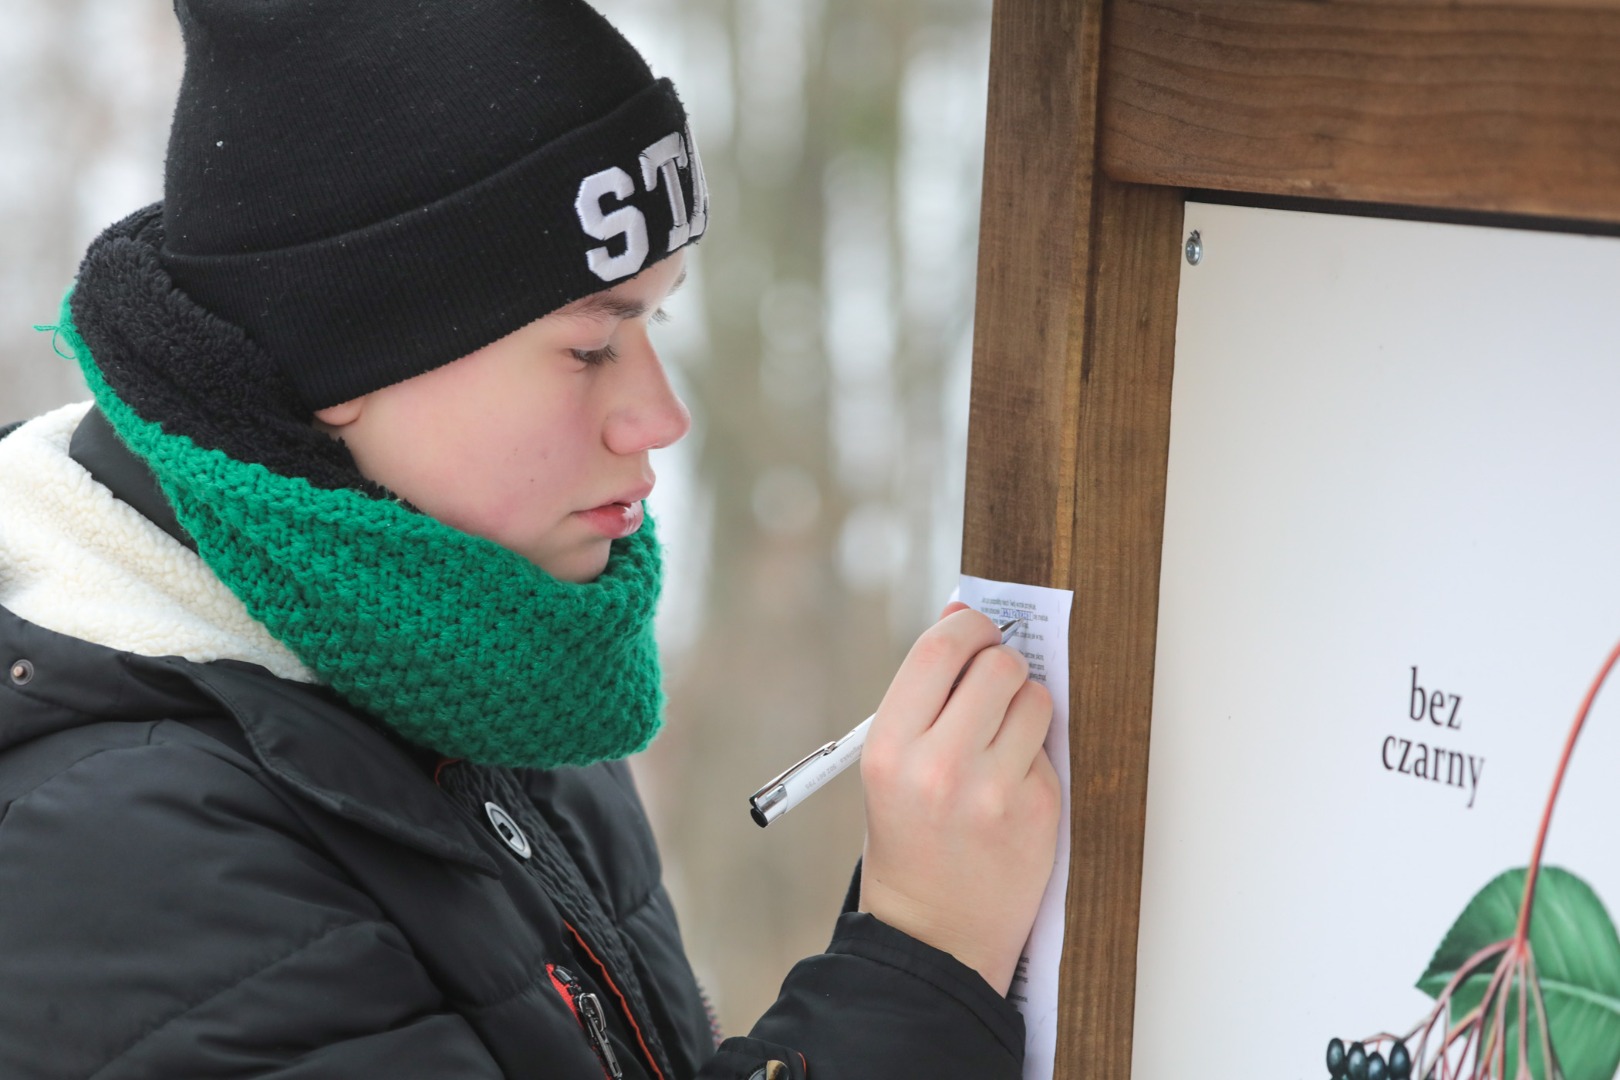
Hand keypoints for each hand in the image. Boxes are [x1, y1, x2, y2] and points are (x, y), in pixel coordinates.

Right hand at [858, 603, 1060, 994]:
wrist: (932, 940)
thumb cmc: (907, 842)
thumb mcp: (891, 767)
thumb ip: (925, 695)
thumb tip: (961, 615)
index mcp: (890, 749)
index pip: (939, 650)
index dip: (966, 628)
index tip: (975, 632)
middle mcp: (940, 766)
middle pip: (996, 665)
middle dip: (999, 664)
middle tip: (992, 682)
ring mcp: (994, 791)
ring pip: (1034, 699)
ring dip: (1024, 705)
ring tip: (1000, 739)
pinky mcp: (1038, 811)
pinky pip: (1049, 747)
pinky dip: (1035, 753)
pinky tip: (1010, 785)